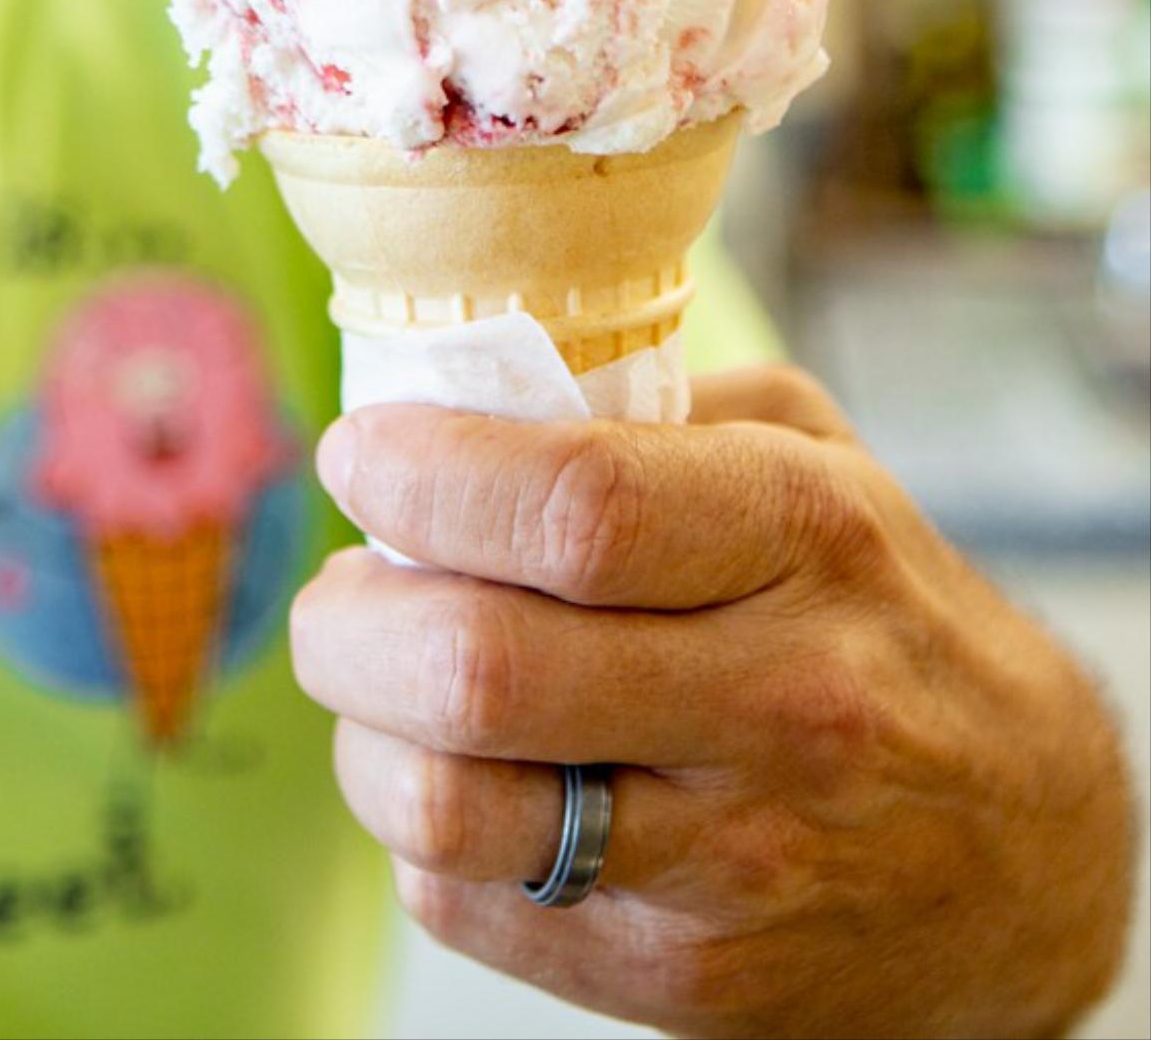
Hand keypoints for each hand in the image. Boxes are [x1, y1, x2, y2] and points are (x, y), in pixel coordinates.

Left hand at [292, 369, 1136, 1038]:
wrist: (1031, 854)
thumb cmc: (875, 614)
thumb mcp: (805, 456)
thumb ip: (639, 407)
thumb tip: (445, 401)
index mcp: (804, 538)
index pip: (572, 508)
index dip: (423, 476)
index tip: (360, 457)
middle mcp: (781, 703)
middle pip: (477, 666)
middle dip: (350, 616)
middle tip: (347, 589)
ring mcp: (735, 860)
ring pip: (445, 803)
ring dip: (364, 730)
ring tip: (385, 684)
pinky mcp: (685, 977)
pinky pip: (462, 896)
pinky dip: (420, 826)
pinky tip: (468, 772)